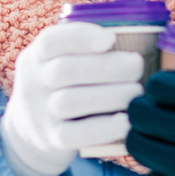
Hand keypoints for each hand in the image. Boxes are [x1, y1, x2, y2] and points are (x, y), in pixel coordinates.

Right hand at [0, 22, 143, 175]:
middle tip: (137, 66)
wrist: (32, 133)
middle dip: (107, 66)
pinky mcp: (52, 140)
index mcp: (37, 55)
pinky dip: (105, 127)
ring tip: (136, 92)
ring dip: (111, 94)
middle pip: (64, 70)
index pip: (51, 40)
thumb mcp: (62, 61)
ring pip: (70, 102)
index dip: (81, 37)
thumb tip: (141, 35)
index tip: (111, 38)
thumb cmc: (66, 85)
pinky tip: (126, 120)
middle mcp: (33, 82)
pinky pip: (76, 134)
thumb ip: (88, 48)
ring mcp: (39, 113)